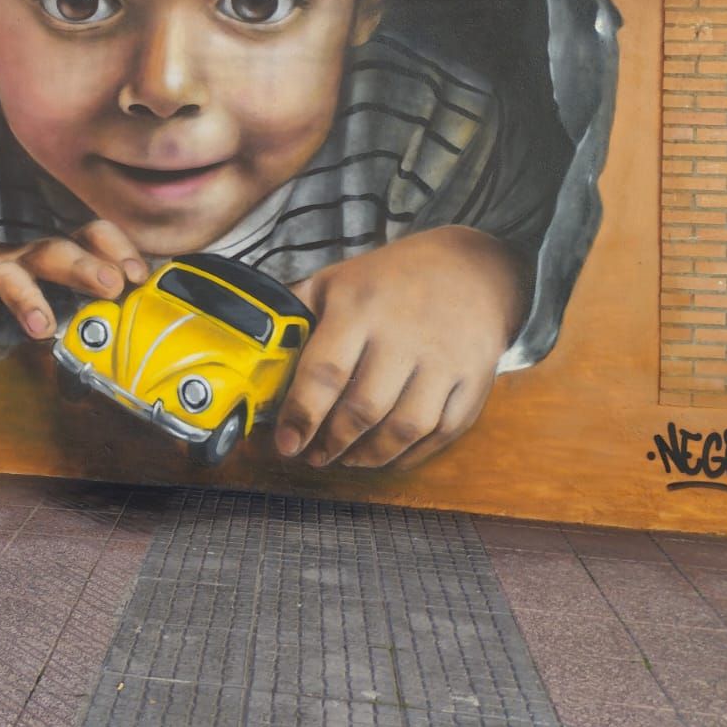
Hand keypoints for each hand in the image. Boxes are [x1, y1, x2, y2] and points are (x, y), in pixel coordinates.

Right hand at [0, 220, 148, 344]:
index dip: (117, 249)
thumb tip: (136, 322)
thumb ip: (82, 302)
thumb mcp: (45, 288)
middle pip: (55, 251)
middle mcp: (23, 257)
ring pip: (8, 273)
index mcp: (52, 256)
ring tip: (42, 328)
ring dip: (27, 298)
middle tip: (111, 286)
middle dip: (85, 268)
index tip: (139, 276)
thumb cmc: (5, 287)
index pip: (91, 234)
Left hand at [275, 226, 524, 470]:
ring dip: (370, 455)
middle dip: (333, 442)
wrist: (474, 268)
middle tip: (314, 455)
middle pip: (364, 408)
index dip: (302, 414)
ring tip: (346, 458)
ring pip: (404, 428)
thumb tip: (251, 345)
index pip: (326, 371)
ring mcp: (444, 358)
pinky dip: (413, 455)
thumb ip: (297, 311)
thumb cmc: (392, 279)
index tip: (287, 443)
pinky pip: (443, 433)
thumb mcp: (338, 279)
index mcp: (360, 305)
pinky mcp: (475, 379)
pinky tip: (388, 456)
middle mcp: (404, 333)